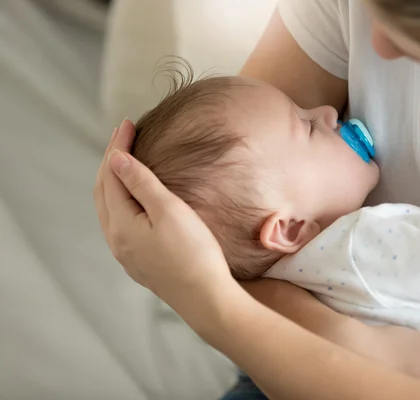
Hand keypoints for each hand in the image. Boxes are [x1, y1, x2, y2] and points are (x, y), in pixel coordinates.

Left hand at [93, 120, 233, 299]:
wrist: (206, 298)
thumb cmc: (194, 253)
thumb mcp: (170, 212)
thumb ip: (142, 183)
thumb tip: (116, 160)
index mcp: (120, 225)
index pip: (111, 175)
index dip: (118, 146)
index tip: (128, 123)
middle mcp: (117, 240)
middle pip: (104, 191)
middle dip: (111, 161)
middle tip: (124, 135)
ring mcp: (127, 253)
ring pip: (110, 208)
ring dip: (114, 181)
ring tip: (125, 161)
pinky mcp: (139, 261)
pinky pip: (120, 222)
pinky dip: (122, 200)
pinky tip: (134, 197)